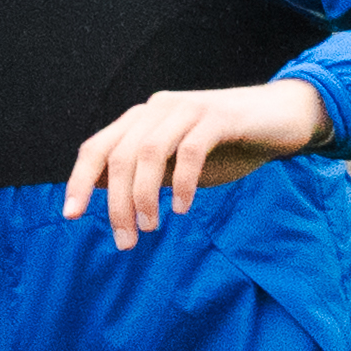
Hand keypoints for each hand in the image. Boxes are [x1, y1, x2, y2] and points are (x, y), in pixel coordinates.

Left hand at [60, 81, 329, 247]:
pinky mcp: (218, 117)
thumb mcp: (175, 162)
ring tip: (151, 228)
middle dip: (117, 204)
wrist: (279, 119)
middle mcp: (158, 108)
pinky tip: (184, 208)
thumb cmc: (225, 145)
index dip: (79, 181)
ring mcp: (187, 109)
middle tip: (126, 241)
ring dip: (144, 196)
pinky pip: (190, 151)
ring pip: (148, 153)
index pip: (96, 148)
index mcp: (141, 119)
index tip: (71, 216)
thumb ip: (142, 172)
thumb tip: (103, 190)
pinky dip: (182, 183)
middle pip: (119, 157)